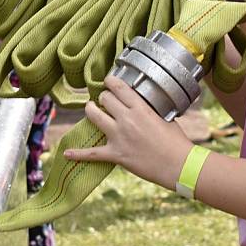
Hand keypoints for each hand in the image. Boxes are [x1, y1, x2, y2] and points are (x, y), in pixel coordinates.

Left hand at [64, 76, 192, 190]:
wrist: (178, 164)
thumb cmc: (176, 141)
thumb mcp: (165, 117)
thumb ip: (150, 110)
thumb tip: (142, 107)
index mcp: (141, 108)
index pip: (119, 88)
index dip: (110, 81)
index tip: (108, 81)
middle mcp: (127, 119)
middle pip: (105, 99)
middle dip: (103, 97)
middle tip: (104, 99)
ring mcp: (119, 136)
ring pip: (95, 116)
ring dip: (90, 110)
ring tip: (90, 108)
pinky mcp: (116, 154)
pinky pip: (92, 154)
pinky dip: (78, 154)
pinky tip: (67, 154)